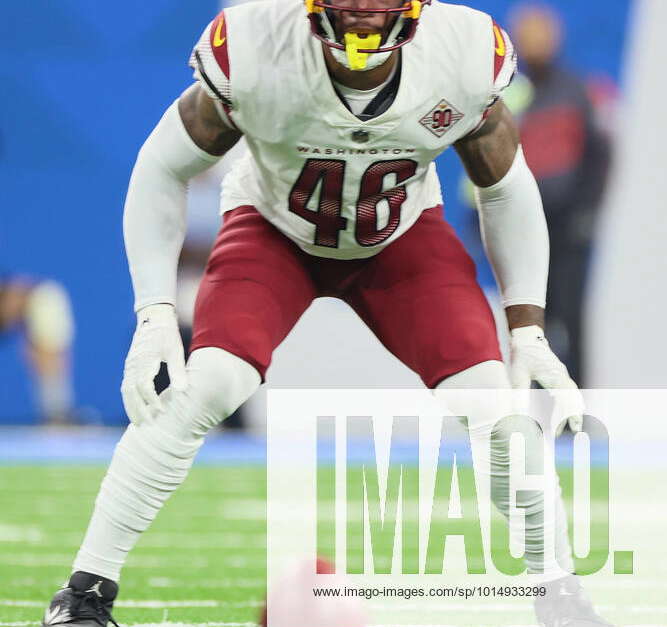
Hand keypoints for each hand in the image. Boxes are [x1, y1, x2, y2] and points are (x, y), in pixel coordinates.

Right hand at [121, 304, 186, 425]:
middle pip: (130, 392)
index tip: (161, 410)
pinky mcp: (130, 365)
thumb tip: (182, 391)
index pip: (143, 386)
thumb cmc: (166, 334)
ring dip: (131, 407)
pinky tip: (137, 407)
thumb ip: (177, 370)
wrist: (154, 317)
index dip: (151, 400)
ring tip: (139, 422)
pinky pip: (126, 385)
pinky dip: (129, 398)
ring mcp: (129, 365)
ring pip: (126, 390)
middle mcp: (133, 365)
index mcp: (144, 361)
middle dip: (137, 410)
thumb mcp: (175, 350)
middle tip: (147, 425)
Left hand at [509, 325, 583, 434]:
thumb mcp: (518, 374)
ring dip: (573, 409)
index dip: (567, 415)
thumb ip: (519, 394)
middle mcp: (562, 376)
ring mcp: (562, 374)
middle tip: (575, 431)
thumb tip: (517, 413)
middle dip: (574, 415)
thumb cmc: (522, 354)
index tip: (567, 427)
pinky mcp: (559, 374)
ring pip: (573, 394)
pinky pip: (569, 390)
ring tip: (573, 425)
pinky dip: (570, 401)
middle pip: (573, 399)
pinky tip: (567, 410)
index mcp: (554, 376)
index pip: (566, 400)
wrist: (527, 337)